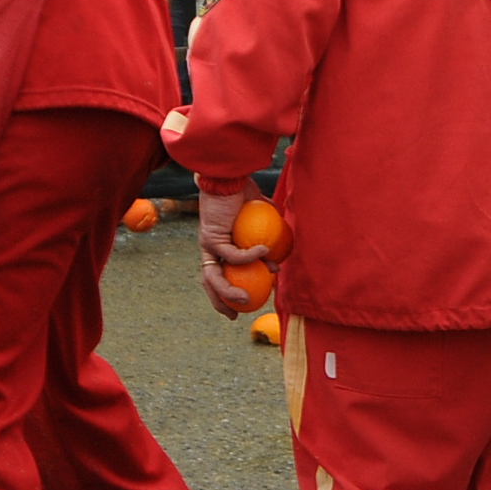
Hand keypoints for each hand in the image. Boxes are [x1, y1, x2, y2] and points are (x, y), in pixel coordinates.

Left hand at [195, 177, 272, 316]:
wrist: (229, 174)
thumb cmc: (242, 190)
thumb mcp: (259, 214)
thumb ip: (267, 231)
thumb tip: (282, 247)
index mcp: (218, 246)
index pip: (218, 275)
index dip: (227, 292)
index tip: (242, 305)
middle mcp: (209, 248)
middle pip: (210, 283)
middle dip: (220, 303)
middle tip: (236, 315)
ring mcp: (208, 244)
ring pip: (214, 277)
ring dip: (228, 292)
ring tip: (246, 297)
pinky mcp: (212, 237)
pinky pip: (233, 255)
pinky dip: (249, 257)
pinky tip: (265, 253)